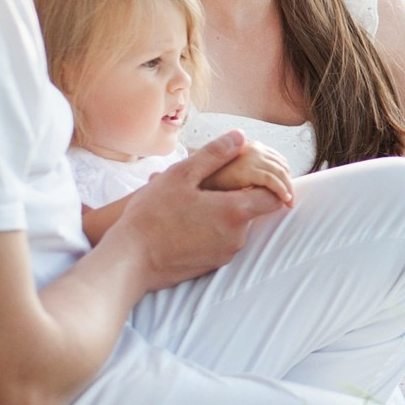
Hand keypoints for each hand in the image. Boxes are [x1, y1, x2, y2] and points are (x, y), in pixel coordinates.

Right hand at [113, 131, 288, 288]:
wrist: (131, 260)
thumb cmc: (153, 215)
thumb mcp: (181, 175)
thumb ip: (215, 155)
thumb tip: (240, 137)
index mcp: (235, 212)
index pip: (273, 197)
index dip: (267, 183)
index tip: (250, 174)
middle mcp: (236, 238)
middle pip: (251, 211)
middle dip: (234, 196)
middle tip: (203, 186)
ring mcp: (224, 255)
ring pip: (234, 227)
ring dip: (219, 214)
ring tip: (188, 205)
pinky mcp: (211, 267)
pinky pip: (220, 243)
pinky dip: (210, 231)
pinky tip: (184, 223)